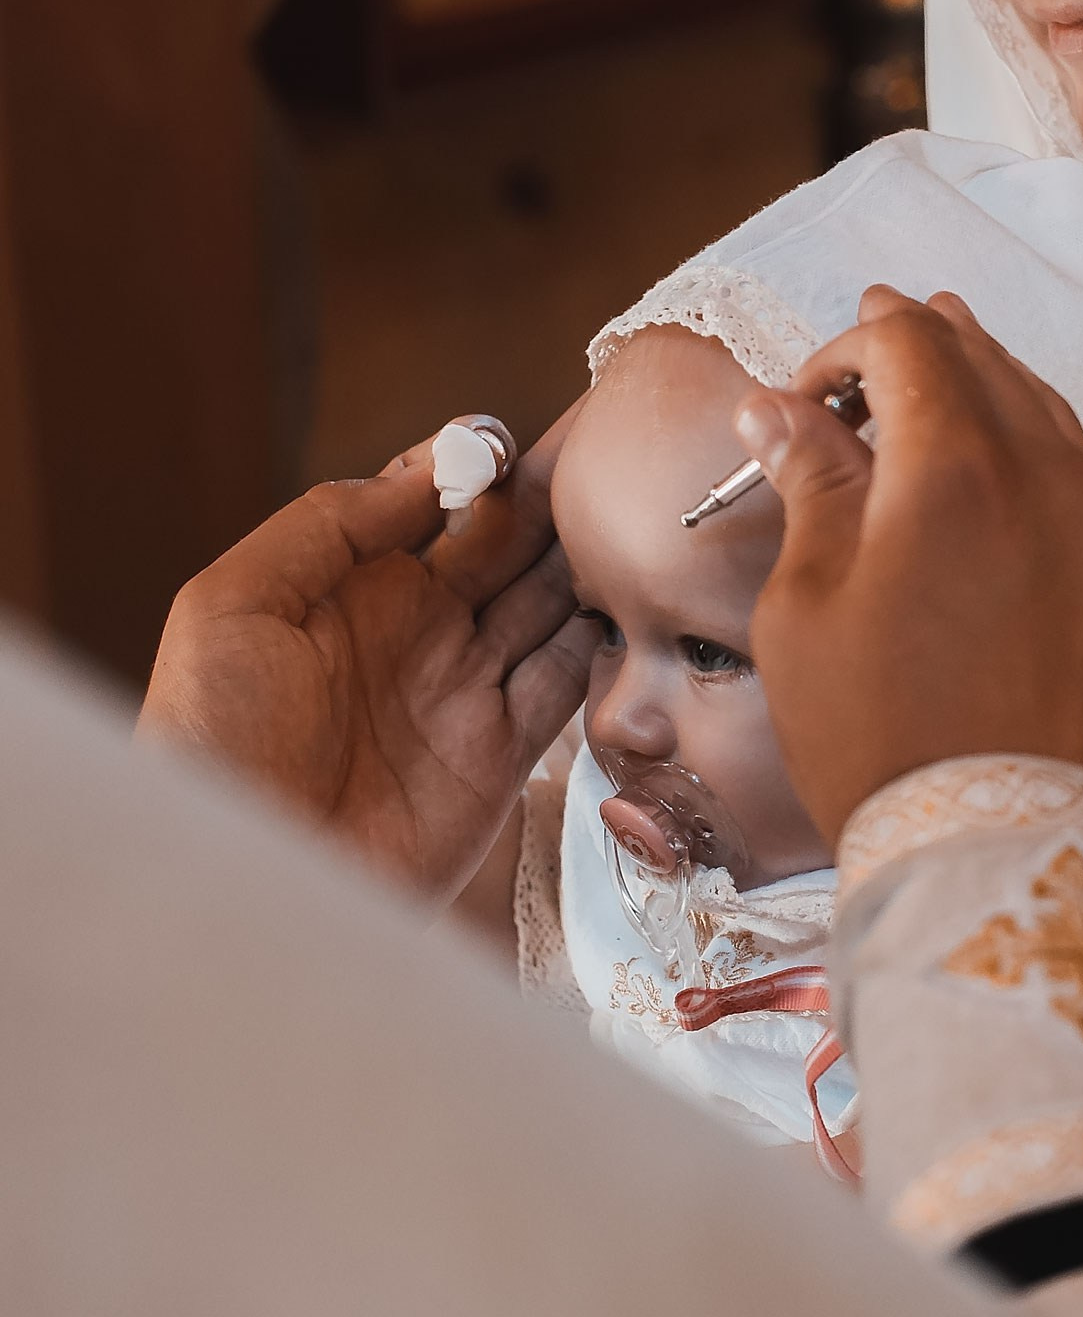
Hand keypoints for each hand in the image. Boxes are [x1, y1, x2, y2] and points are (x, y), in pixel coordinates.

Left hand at [139, 416, 601, 899]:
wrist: (241, 880)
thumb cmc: (211, 738)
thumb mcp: (232, 603)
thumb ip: (327, 524)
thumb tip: (425, 472)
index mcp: (353, 585)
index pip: (437, 501)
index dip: (480, 463)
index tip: (516, 436)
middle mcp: (419, 629)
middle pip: (508, 543)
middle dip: (555, 496)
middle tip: (609, 452)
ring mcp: (465, 690)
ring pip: (549, 604)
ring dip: (589, 561)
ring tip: (637, 510)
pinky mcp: (500, 757)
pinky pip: (566, 685)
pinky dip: (599, 644)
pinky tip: (633, 600)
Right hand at [741, 287, 1082, 846]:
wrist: (1005, 848)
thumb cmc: (885, 734)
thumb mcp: (808, 605)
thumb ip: (808, 486)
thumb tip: (781, 411)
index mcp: (959, 460)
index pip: (909, 342)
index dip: (845, 347)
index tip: (800, 397)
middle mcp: (1043, 471)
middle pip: (979, 358)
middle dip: (909, 350)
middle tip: (850, 377)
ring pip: (1033, 404)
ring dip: (969, 387)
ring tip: (912, 403)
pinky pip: (1066, 464)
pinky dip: (1016, 440)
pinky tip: (977, 472)